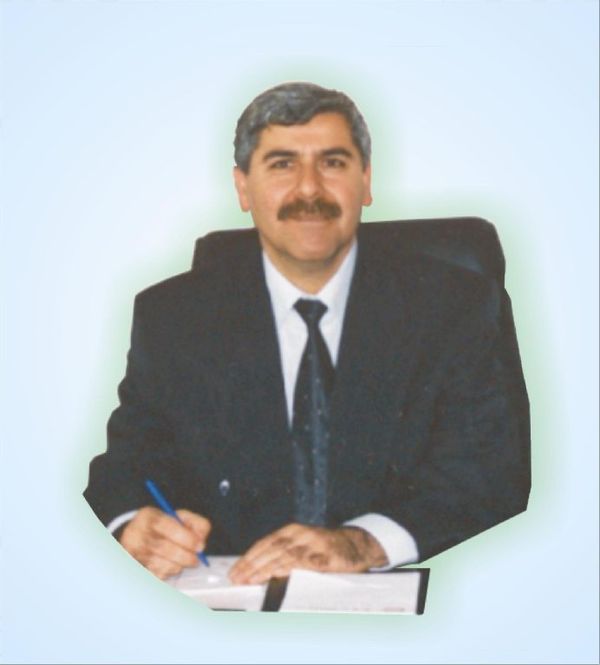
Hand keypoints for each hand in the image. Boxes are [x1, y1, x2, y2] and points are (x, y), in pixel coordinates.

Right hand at [118, 507, 210, 579]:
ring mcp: (134, 552)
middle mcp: (137, 533)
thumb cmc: (163, 525)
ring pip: (161, 564)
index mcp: (149, 516)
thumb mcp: (178, 516)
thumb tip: (201, 541)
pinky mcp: (136, 568)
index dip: (187, 538)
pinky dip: (168, 572)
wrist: (135, 535)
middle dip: (185, 556)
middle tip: (196, 560)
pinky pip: (157, 575)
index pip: (168, 527)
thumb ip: (195, 523)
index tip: (200, 547)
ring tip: (182, 560)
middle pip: (164, 548)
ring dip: (178, 565)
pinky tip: (170, 564)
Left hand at [228, 523, 387, 584]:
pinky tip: (281, 576)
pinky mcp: (327, 556)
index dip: (249, 557)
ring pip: (287, 556)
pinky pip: (307, 563)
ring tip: (252, 579)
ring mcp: (314, 544)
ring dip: (267, 568)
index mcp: (292, 531)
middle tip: (238, 578)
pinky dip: (293, 570)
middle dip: (253, 565)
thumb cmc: (324, 549)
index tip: (235, 570)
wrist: (356, 545)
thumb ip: (282, 554)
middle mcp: (301, 534)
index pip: (265, 543)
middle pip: (272, 549)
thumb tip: (255, 571)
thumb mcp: (301, 545)